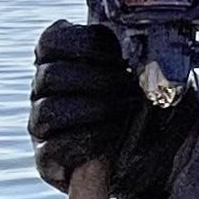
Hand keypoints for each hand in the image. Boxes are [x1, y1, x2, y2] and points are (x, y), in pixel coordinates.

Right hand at [29, 20, 198, 198]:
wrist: (156, 147)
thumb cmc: (148, 98)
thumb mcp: (147, 68)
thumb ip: (137, 48)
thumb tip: (141, 40)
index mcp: (62, 60)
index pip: (51, 41)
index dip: (84, 42)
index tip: (119, 51)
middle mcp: (44, 91)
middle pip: (51, 76)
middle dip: (98, 79)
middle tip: (132, 85)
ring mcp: (42, 125)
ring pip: (50, 111)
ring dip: (96, 108)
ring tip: (131, 107)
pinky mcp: (48, 159)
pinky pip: (54, 147)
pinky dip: (89, 139)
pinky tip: (116, 135)